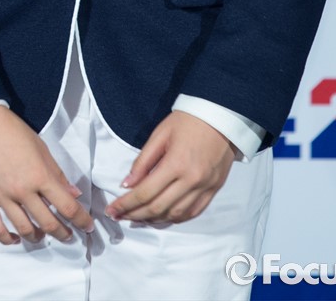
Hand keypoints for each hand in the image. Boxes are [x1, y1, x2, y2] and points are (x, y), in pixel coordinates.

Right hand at [0, 105, 94, 244]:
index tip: (87, 226)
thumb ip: (57, 173)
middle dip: (63, 233)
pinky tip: (16, 238)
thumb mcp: (41, 147)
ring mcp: (1, 197)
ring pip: (24, 230)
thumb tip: (73, 194)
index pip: (67, 206)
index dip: (81, 219)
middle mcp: (22, 190)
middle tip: (68, 235)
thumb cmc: (12, 130)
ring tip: (43, 236)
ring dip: (38, 237)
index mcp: (40, 175)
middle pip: (48, 223)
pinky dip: (8, 239)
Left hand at [105, 110, 239, 223]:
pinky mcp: (214, 190)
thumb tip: (127, 184)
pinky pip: (192, 213)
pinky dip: (175, 218)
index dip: (126, 204)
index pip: (145, 192)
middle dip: (135, 215)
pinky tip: (162, 216)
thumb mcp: (161, 133)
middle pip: (158, 208)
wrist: (222, 116)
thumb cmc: (189, 120)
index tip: (112, 209)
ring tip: (138, 218)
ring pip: (175, 215)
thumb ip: (143, 161)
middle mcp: (191, 180)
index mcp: (176, 163)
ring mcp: (205, 188)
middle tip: (120, 216)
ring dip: (154, 220)